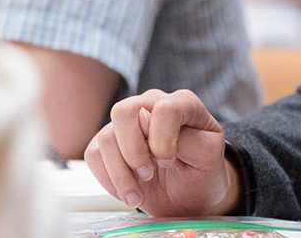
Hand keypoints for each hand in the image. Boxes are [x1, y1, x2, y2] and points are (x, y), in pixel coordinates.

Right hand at [83, 89, 237, 215]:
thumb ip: (184, 138)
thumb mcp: (207, 159)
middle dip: (133, 153)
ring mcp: (127, 123)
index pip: (164, 109)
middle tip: (148, 176)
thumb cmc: (202, 174)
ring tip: (138, 194)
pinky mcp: (109, 142)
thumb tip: (146, 120)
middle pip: (123, 112)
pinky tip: (128, 190)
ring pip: (105, 138)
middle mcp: (150, 105)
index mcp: (182, 103)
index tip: (169, 163)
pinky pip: (93, 155)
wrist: (190, 196)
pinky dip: (108, 180)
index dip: (163, 141)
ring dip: (120, 175)